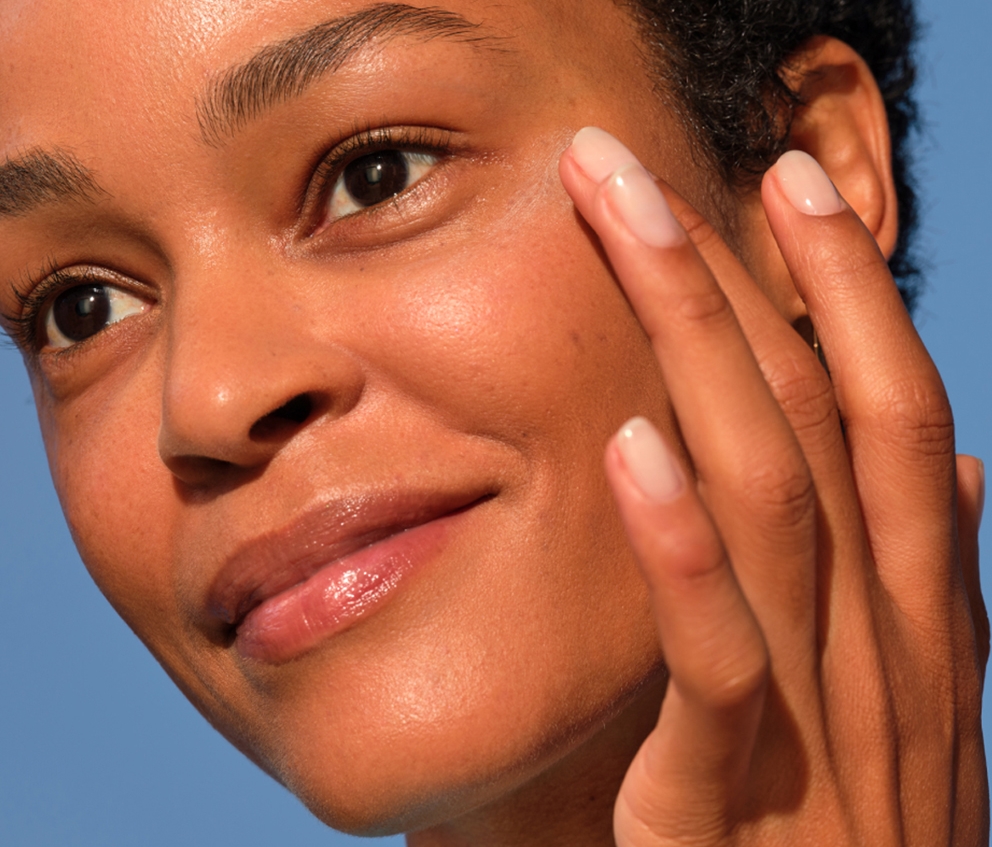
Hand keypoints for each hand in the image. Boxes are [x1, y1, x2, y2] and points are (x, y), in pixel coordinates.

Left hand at [559, 127, 988, 844]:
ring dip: (704, 351)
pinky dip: (681, 550)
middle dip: (753, 277)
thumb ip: (915, 595)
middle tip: (662, 162)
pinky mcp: (732, 807)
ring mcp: (825, 732)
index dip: (849, 295)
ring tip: (634, 227)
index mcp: (917, 628)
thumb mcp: (901, 717)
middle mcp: (889, 658)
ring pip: (777, 504)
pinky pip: (719, 659)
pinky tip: (628, 445)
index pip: (898, 419)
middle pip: (831, 422)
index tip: (787, 186)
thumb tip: (965, 476)